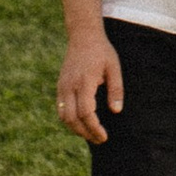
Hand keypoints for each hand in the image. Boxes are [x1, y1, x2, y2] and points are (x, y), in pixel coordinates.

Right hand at [57, 28, 124, 144]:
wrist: (83, 36)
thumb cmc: (101, 51)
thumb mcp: (114, 67)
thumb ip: (116, 90)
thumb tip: (116, 111)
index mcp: (84, 82)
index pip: (86, 113)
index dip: (94, 128)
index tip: (104, 136)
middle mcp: (70, 86)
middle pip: (72, 119)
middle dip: (85, 133)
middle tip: (99, 140)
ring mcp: (62, 87)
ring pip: (64, 116)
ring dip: (76, 129)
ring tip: (90, 134)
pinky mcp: (60, 86)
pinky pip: (61, 109)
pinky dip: (69, 120)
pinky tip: (81, 124)